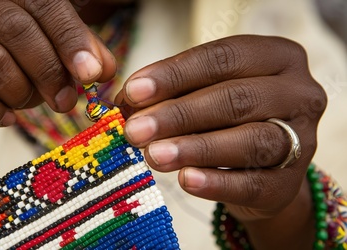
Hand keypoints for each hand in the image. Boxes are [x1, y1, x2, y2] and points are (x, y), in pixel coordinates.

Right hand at [0, 0, 115, 132]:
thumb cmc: (3, 61)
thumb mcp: (44, 50)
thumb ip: (75, 52)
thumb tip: (105, 69)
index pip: (42, 3)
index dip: (71, 38)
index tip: (93, 73)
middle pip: (16, 29)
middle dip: (49, 71)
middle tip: (67, 101)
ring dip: (22, 92)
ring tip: (29, 102)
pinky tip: (7, 116)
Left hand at [115, 35, 325, 221]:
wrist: (257, 167)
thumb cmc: (224, 118)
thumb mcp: (200, 94)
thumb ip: (170, 93)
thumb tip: (126, 102)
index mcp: (276, 57)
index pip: (222, 58)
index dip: (175, 74)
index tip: (133, 91)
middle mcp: (298, 93)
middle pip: (236, 99)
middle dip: (179, 114)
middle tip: (136, 129)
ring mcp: (303, 139)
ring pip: (250, 141)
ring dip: (196, 148)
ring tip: (154, 155)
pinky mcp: (289, 183)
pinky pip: (253, 183)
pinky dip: (217, 183)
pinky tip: (186, 180)